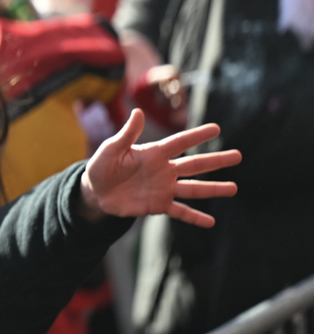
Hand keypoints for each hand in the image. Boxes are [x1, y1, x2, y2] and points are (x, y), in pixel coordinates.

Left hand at [80, 109, 241, 226]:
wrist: (95, 192)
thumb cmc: (102, 166)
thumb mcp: (111, 149)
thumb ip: (126, 134)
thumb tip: (138, 111)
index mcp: (153, 153)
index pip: (179, 142)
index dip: (196, 136)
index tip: (216, 129)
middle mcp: (164, 170)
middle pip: (194, 165)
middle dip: (215, 161)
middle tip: (237, 155)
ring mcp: (163, 188)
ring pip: (193, 189)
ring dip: (213, 189)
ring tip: (234, 188)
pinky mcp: (158, 205)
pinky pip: (180, 212)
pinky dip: (195, 218)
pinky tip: (210, 222)